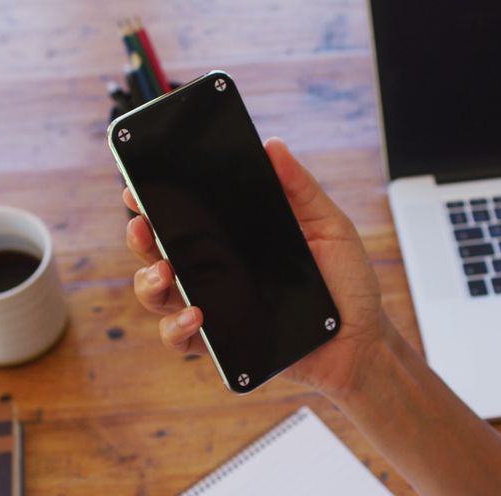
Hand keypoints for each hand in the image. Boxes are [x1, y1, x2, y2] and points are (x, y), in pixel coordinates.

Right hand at [122, 137, 383, 397]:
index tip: (137, 187)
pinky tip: (195, 315)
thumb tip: (273, 146)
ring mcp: (215, 308)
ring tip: (165, 273)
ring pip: (157, 295)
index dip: (155, 202)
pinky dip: (176, 328)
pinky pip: (180, 339)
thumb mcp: (329, 227)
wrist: (362, 340)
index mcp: (235, 239)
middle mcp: (217, 272)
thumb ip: (301, 189)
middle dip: (140, 238)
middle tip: (142, 226)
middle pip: (159, 252)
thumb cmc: (346, 284)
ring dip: (148, 282)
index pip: (186, 218)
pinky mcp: (221, 344)